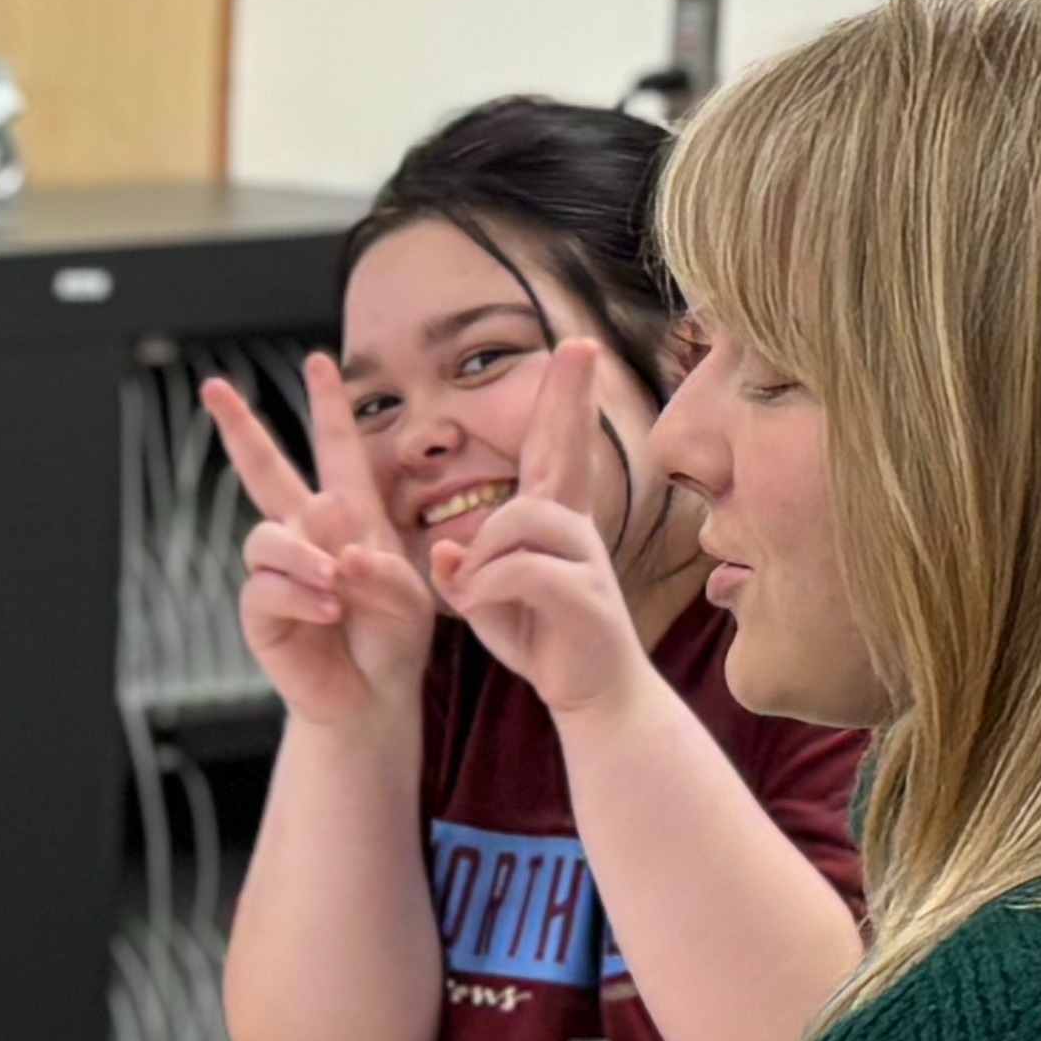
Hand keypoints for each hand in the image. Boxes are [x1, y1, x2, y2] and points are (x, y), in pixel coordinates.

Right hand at [204, 356, 439, 738]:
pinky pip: (264, 585)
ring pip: (266, 534)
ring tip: (335, 584)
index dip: (327, 406)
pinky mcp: (261, 609)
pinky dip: (299, 594)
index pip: (336, 449)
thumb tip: (329, 539)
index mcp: (349, 516)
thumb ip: (379, 565)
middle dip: (239, 426)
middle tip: (214, 388)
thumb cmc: (395, 639)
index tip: (318, 362)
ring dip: (302, 555)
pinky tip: (327, 608)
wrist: (372, 697)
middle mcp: (305, 535)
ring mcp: (278, 570)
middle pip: (264, 469)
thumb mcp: (412, 594)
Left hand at [432, 339, 661, 721]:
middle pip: (562, 454)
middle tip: (582, 343)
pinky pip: (522, 570)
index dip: (567, 400)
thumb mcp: (487, 602)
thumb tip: (447, 550)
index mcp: (552, 523)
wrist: (592, 697)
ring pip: (520, 521)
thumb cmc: (542, 640)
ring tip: (472, 592)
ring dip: (483, 553)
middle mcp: (573, 530)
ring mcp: (584, 561)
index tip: (579, 347)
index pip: (557, 450)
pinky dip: (487, 586)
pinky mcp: (584, 598)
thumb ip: (465, 571)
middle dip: (571, 398)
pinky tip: (476, 606)